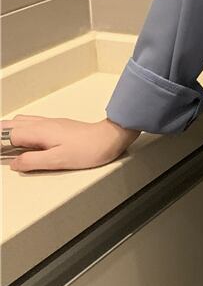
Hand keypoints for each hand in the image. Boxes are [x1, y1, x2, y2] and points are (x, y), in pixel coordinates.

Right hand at [2, 115, 140, 171]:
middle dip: (1, 135)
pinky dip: (21, 130)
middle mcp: (42, 124)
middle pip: (11, 125)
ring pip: (21, 122)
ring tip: (5, 146)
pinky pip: (32, 124)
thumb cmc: (88, 149)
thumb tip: (14, 164)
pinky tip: (24, 141)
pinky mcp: (58, 126)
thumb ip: (32, 161)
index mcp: (39, 131)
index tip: (0, 155)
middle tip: (1, 150)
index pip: (8, 135)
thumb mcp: (57, 160)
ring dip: (9, 131)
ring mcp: (50, 123)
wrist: (109, 138)